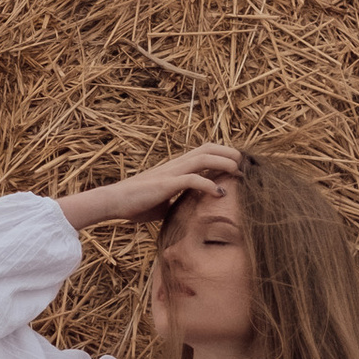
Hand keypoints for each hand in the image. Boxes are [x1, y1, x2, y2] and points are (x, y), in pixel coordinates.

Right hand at [59, 145, 243, 232]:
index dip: (222, 153)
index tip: (237, 164)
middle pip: (208, 148)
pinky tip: (220, 193)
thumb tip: (191, 209)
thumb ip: (179, 200)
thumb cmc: (135, 204)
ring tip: (238, 172)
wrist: (113, 202)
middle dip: (229, 152)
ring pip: (203, 158)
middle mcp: (175, 164)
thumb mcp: (163, 202)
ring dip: (224, 163)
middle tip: (245, 164)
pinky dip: (209, 184)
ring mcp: (171, 172)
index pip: (203, 152)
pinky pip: (192, 180)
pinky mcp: (166, 184)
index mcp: (175, 167)